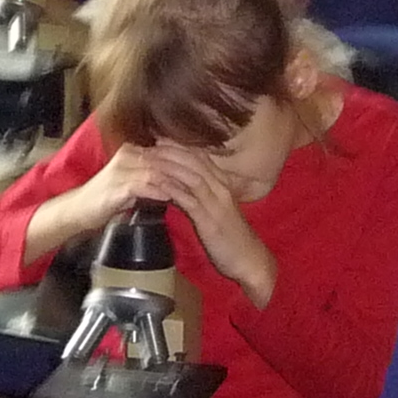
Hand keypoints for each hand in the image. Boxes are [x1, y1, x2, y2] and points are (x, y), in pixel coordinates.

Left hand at [134, 144, 277, 302]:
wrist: (249, 259)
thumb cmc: (231, 237)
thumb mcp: (216, 210)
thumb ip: (201, 196)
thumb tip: (179, 186)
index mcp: (222, 183)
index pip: (200, 156)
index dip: (179, 145)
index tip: (159, 138)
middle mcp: (220, 187)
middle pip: (193, 160)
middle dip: (169, 150)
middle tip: (148, 143)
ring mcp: (216, 202)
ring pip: (190, 175)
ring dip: (168, 165)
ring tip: (148, 159)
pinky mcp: (209, 219)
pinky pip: (188, 199)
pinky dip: (171, 188)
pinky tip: (156, 183)